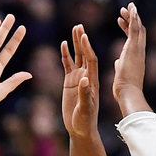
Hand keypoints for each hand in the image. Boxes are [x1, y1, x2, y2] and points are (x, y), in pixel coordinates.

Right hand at [60, 24, 98, 138]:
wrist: (81, 129)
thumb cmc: (86, 121)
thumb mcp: (86, 109)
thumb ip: (85, 94)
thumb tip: (84, 79)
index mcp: (92, 81)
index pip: (91, 60)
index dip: (87, 48)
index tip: (84, 36)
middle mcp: (86, 76)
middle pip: (85, 54)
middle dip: (82, 40)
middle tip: (79, 26)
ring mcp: (78, 78)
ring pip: (77, 57)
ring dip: (75, 44)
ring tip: (74, 29)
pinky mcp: (69, 82)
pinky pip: (67, 65)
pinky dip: (65, 55)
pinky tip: (63, 44)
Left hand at [113, 3, 146, 114]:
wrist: (128, 94)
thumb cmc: (124, 89)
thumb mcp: (121, 74)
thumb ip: (120, 65)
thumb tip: (117, 61)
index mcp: (135, 57)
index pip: (133, 39)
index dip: (128, 29)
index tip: (121, 21)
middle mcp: (139, 52)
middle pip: (138, 31)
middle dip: (133, 19)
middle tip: (127, 9)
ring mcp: (138, 49)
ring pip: (138, 27)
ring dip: (133, 15)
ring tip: (128, 6)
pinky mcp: (134, 48)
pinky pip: (135, 29)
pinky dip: (134, 18)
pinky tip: (132, 9)